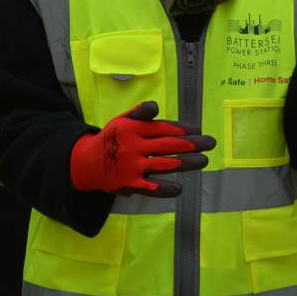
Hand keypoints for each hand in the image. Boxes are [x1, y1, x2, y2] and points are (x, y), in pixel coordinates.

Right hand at [69, 101, 214, 197]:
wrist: (86, 163)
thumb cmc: (112, 138)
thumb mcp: (122, 120)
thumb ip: (140, 112)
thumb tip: (155, 107)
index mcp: (133, 128)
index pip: (164, 128)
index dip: (184, 129)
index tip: (199, 130)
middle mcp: (133, 146)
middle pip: (169, 145)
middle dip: (193, 144)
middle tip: (211, 143)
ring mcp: (132, 167)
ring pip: (165, 165)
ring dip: (187, 163)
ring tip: (203, 161)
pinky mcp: (130, 184)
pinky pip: (152, 188)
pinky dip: (166, 189)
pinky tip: (179, 188)